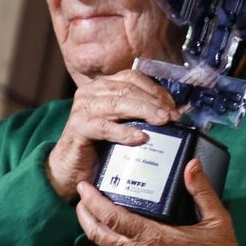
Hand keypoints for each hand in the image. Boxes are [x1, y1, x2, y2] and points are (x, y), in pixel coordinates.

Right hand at [45, 68, 177, 198]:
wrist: (69, 167)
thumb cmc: (99, 146)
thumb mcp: (122, 125)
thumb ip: (141, 115)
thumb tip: (175, 113)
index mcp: (103, 86)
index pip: (132, 78)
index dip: (155, 89)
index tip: (174, 106)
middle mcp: (91, 92)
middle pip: (128, 89)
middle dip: (154, 101)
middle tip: (173, 116)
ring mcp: (82, 108)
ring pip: (118, 103)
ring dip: (144, 111)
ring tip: (163, 121)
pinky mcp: (77, 127)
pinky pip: (105, 127)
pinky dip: (124, 132)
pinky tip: (141, 137)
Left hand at [74, 159, 240, 245]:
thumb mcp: (217, 221)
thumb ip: (202, 191)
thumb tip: (192, 166)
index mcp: (153, 238)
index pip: (112, 218)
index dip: (94, 202)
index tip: (84, 187)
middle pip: (99, 233)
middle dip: (85, 213)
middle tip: (81, 194)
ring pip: (105, 245)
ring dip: (93, 226)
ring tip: (90, 207)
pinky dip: (107, 237)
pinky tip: (113, 226)